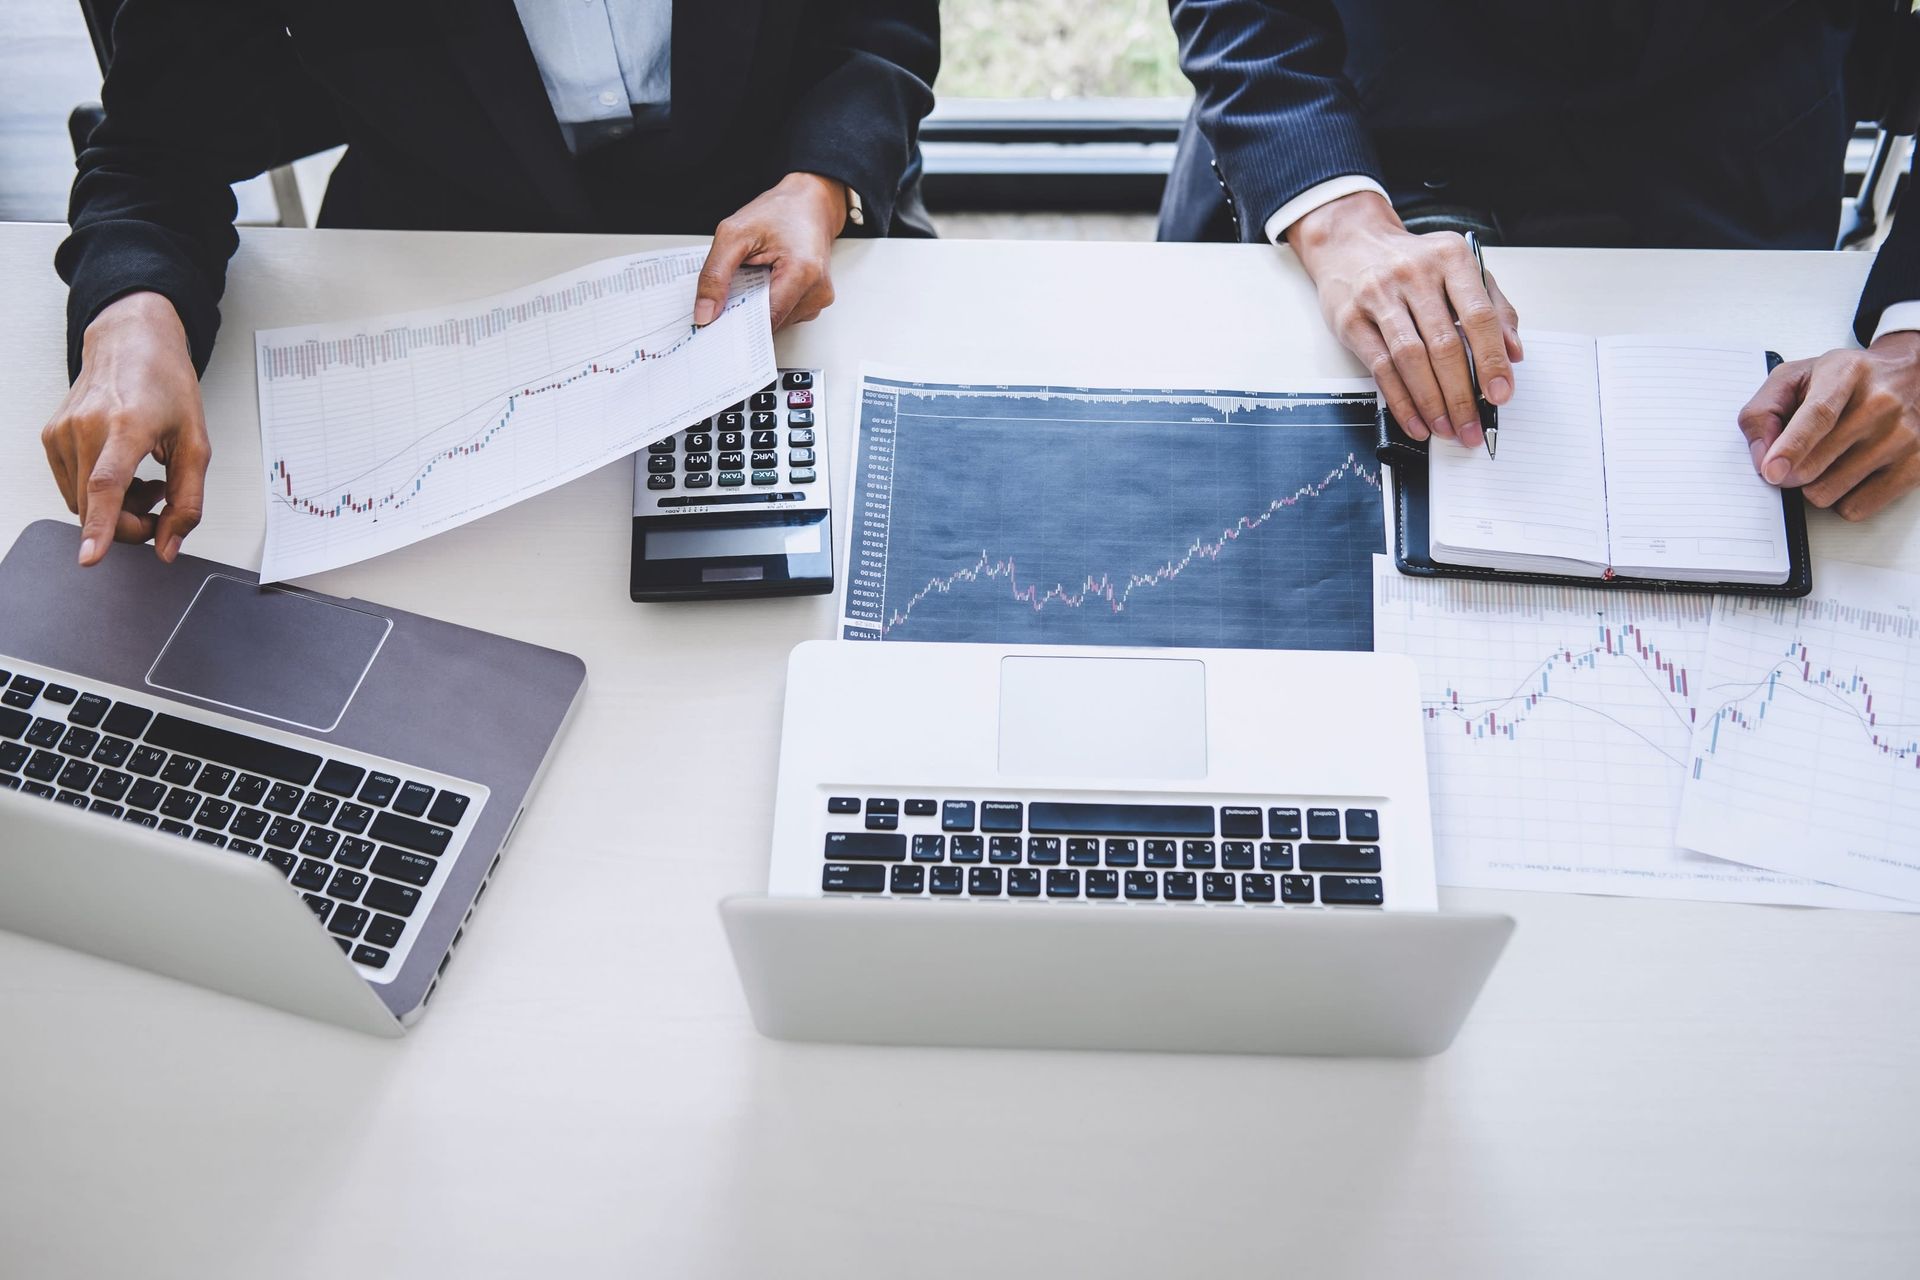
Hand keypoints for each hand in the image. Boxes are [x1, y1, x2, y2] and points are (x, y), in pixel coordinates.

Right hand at [40, 291, 209, 565]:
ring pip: (81, 503)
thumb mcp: (197, 443)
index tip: (91, 556)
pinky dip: (97, 493)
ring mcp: (62, 431)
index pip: (107, 485)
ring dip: (115, 507)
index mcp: (127, 426)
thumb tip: (169, 546)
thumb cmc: (167, 385)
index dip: (101, 525)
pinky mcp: (50, 436)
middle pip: (96, 506)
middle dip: (130, 523)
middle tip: (159, 500)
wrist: (131, 343)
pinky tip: (121, 469)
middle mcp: (86, 427)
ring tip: (143, 478)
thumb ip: (188, 500)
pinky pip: (71, 488)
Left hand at [694, 172, 847, 331]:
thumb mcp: (734, 234)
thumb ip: (715, 274)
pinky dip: (769, 303)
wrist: (810, 202)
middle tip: (731, 288)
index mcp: (803, 272)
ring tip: (755, 276)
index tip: (714, 325)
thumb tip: (705, 312)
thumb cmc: (780, 211)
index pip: (766, 320)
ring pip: (777, 322)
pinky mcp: (816, 301)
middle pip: (771, 323)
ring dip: (758, 306)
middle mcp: (817, 290)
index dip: (737, 325)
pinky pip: (786, 315)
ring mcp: (819, 298)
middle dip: (746, 312)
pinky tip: (766, 281)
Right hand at [1289, 191, 1522, 446]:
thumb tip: (1514, 352)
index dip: (1491, 359)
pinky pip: (1380, 368)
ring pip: (1411, 359)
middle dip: (1461, 394)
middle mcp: (1414, 274)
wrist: (1350, 242)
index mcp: (1450, 258)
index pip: (1478, 316)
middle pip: (1443, 345)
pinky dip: (1400, 401)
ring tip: (1446, 428)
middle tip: (1473, 426)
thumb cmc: (1411, 261)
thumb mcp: (1459, 269)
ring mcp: (1379, 296)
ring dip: (1431, 402)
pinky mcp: (1351, 319)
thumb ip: (1493, 306)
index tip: (1500, 394)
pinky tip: (1416, 421)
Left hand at [1737, 332, 1919, 521]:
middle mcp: (1881, 403)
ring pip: (1829, 492)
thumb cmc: (1845, 380)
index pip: (1819, 415)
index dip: (1791, 447)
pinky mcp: (1915, 466)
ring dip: (1814, 485)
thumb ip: (1763, 411)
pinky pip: (1855, 508)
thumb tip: (1762, 457)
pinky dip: (1840, 500)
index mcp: (1847, 374)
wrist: (1909, 374)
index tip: (1771, 471)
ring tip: (1827, 459)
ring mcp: (1903, 436)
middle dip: (1789, 472)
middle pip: (1815, 465)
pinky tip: (1848, 474)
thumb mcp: (1795, 377)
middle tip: (1792, 460)